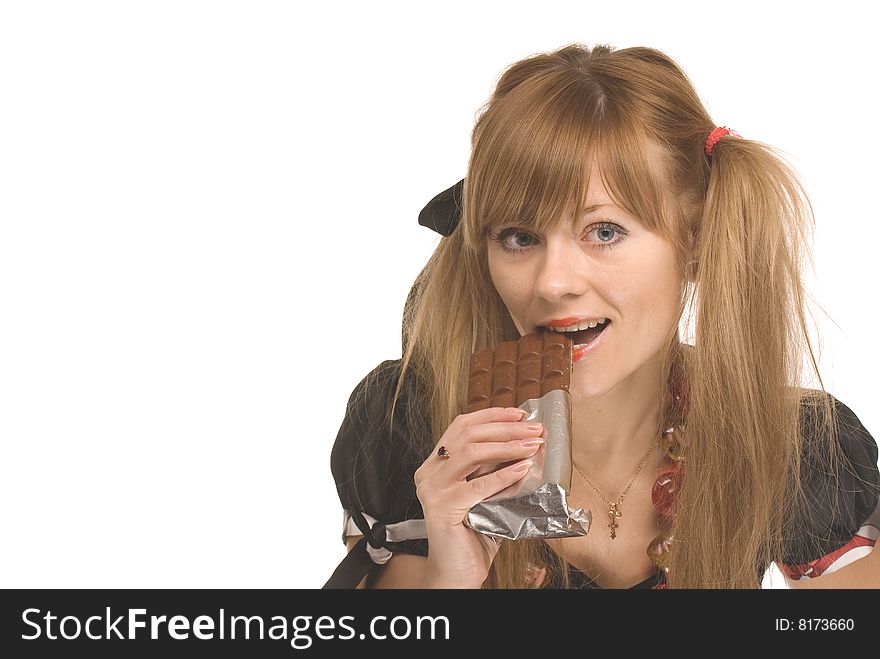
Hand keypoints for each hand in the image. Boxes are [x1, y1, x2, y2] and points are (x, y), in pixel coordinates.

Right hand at [413, 406, 544, 587]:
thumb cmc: (474, 534)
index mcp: (435, 464)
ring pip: (470, 453)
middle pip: (468, 435)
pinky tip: (523, 469)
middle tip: (535, 429)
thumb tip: (529, 444)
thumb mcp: (486, 493)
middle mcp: (428, 472)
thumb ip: (497, 470)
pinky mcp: (441, 507)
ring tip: (532, 445)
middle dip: (505, 428)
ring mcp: (431, 489)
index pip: (461, 426)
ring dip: (506, 446)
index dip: (491, 415)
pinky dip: (503, 475)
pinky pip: (477, 486)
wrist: (457, 573)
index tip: (520, 413)